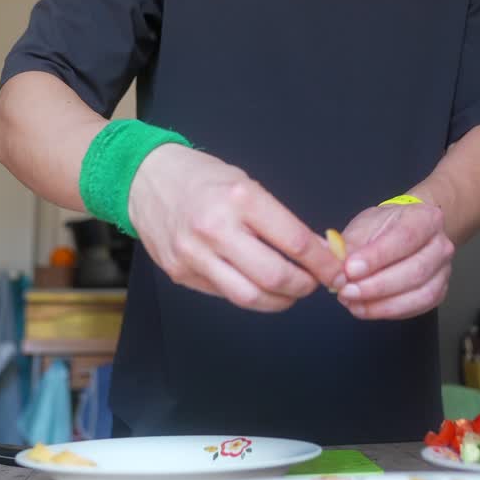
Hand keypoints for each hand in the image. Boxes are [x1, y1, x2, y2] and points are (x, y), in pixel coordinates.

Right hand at [127, 143, 342, 311]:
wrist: (144, 179)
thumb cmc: (202, 178)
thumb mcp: (246, 184)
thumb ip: (278, 220)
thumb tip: (316, 251)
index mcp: (241, 199)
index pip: (295, 243)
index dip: (323, 264)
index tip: (336, 270)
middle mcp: (216, 229)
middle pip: (275, 278)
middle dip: (304, 287)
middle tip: (315, 284)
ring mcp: (195, 255)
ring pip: (250, 298)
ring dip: (280, 301)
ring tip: (290, 291)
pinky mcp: (181, 274)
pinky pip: (225, 295)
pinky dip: (250, 294)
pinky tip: (257, 285)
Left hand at [335, 202, 453, 319]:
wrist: (406, 230)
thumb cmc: (385, 226)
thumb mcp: (365, 225)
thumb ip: (351, 245)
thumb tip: (337, 270)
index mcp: (426, 218)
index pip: (404, 238)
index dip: (377, 257)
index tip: (350, 269)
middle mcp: (441, 245)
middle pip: (415, 270)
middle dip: (377, 285)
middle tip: (346, 291)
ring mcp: (443, 271)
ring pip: (419, 294)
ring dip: (382, 304)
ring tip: (352, 303)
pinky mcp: (438, 293)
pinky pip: (416, 308)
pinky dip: (388, 312)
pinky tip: (365, 308)